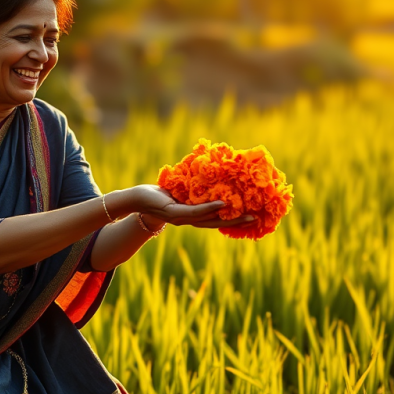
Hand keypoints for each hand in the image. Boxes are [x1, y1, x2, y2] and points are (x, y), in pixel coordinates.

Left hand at [128, 185, 252, 227]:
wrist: (137, 199)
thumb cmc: (159, 191)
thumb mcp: (181, 188)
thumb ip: (196, 185)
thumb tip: (212, 170)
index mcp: (193, 215)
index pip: (217, 219)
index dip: (234, 219)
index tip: (252, 216)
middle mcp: (190, 220)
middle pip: (218, 223)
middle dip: (237, 222)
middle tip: (256, 219)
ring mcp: (183, 219)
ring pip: (210, 219)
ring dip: (229, 217)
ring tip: (246, 214)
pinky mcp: (175, 213)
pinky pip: (196, 211)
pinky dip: (210, 207)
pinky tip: (223, 203)